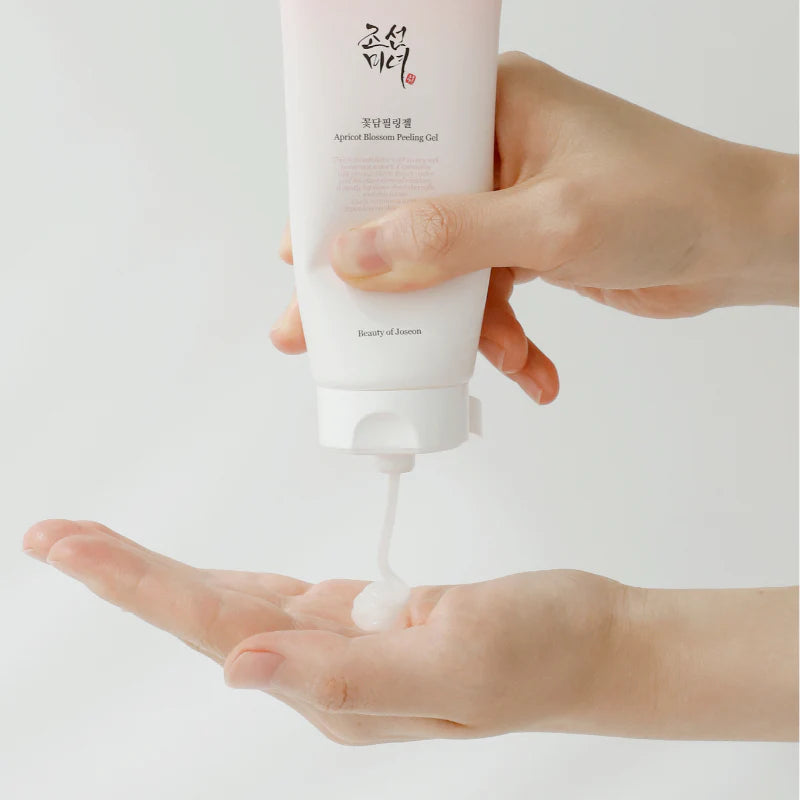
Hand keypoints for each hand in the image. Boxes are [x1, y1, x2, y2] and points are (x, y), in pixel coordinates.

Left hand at [23, 520, 796, 743]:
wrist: (592, 644)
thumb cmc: (544, 651)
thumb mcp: (460, 661)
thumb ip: (353, 675)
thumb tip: (242, 671)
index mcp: (337, 685)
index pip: (216, 629)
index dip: (140, 586)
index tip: (68, 546)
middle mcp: (328, 671)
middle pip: (207, 616)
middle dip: (127, 575)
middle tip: (56, 536)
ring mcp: (345, 646)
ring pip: (234, 607)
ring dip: (164, 578)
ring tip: (103, 551)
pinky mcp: (368, 620)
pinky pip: (280, 598)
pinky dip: (227, 580)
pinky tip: (200, 578)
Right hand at [271, 54, 797, 401]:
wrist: (739, 244)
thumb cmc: (667, 201)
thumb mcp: (548, 221)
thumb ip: (447, 237)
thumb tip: (355, 254)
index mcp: (487, 107)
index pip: (387, 146)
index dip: (338, 202)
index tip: (303, 257)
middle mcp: (489, 150)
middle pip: (403, 217)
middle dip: (378, 285)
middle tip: (323, 334)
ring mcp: (505, 201)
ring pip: (443, 269)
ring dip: (458, 328)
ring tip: (478, 367)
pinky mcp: (523, 246)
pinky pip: (484, 294)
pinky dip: (501, 336)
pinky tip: (529, 367)